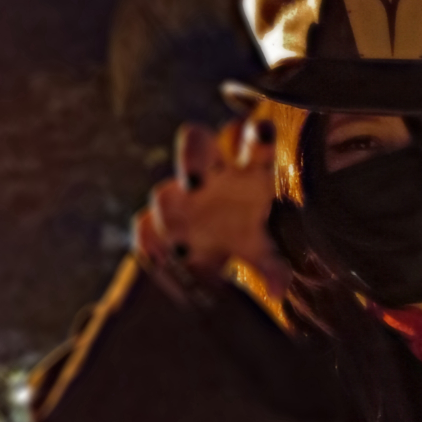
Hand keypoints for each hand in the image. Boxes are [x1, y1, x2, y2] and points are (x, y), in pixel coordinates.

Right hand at [132, 116, 290, 298]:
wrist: (211, 249)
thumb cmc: (246, 234)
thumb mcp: (264, 249)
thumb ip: (274, 265)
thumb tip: (278, 290)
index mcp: (247, 171)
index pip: (254, 144)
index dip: (257, 136)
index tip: (264, 131)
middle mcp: (209, 174)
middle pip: (194, 144)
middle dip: (190, 157)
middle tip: (195, 180)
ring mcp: (177, 195)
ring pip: (164, 194)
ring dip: (168, 213)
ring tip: (182, 243)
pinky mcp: (152, 222)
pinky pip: (143, 228)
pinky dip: (148, 243)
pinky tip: (158, 260)